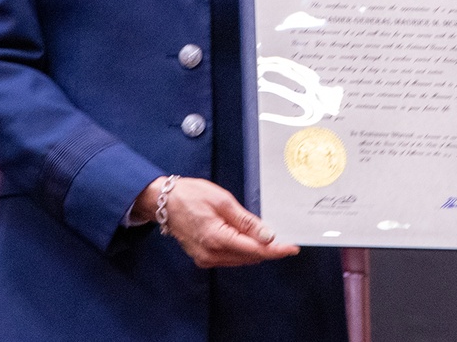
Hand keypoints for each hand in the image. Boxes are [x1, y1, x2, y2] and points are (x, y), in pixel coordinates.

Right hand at [133, 176, 299, 267]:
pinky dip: (243, 251)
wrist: (164, 202)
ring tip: (272, 240)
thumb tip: (267, 236)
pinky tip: (251, 241)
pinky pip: (230, 258)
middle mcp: (211, 254)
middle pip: (249, 257)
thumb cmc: (191, 196)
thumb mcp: (223, 201)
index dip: (276, 250)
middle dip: (269, 250)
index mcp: (217, 239)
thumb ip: (246, 221)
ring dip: (257, 251)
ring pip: (240, 259)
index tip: (292, 248)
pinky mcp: (203, 257)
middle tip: (286, 240)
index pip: (255, 249)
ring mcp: (205, 258)